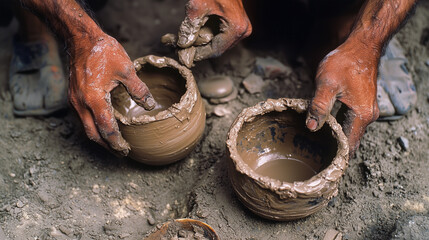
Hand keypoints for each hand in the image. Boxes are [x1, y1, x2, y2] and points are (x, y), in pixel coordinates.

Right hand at [68, 34, 154, 155]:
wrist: (81, 39)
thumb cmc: (103, 51)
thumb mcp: (126, 70)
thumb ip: (139, 90)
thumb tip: (151, 106)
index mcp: (94, 99)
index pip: (106, 129)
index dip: (117, 143)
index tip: (127, 150)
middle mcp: (81, 104)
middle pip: (93, 135)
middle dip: (107, 147)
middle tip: (122, 153)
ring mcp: (75, 101)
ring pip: (86, 128)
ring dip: (100, 138)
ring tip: (115, 144)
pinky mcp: (74, 97)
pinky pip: (83, 119)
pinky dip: (94, 127)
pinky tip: (105, 126)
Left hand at [177, 0, 251, 62]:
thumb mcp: (197, 6)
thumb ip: (189, 27)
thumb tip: (183, 44)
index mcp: (237, 28)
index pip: (216, 50)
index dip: (199, 54)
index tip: (184, 54)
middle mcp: (243, 31)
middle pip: (218, 48)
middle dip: (200, 48)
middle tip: (182, 48)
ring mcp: (243, 28)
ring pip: (220, 42)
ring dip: (204, 42)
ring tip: (187, 39)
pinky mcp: (239, 24)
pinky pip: (223, 35)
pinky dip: (209, 35)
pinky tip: (197, 33)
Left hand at [306, 39, 379, 155]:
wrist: (362, 46)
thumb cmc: (346, 62)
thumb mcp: (327, 84)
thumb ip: (319, 106)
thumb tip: (312, 127)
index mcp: (361, 115)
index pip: (349, 145)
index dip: (335, 156)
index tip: (321, 163)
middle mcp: (367, 116)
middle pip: (350, 141)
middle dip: (334, 150)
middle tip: (314, 157)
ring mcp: (366, 110)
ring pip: (350, 132)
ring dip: (336, 139)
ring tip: (316, 146)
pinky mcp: (362, 104)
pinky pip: (350, 123)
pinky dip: (339, 128)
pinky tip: (324, 128)